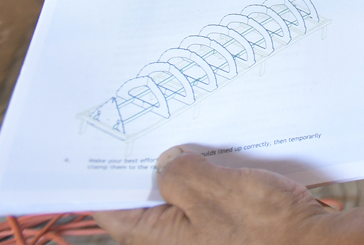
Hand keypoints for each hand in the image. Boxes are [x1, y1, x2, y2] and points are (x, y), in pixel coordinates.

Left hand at [94, 146, 341, 244]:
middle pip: (146, 200)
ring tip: (187, 136)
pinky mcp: (229, 227)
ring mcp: (204, 234)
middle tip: (148, 130)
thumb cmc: (266, 228)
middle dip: (148, 165)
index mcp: (162, 237)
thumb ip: (180, 172)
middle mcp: (177, 240)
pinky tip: (220, 154)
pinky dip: (210, 175)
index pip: (112, 210)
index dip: (102, 180)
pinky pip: (208, 197)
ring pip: (180, 196)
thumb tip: (168, 160)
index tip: (97, 149)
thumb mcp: (215, 189)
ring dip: (184, 168)